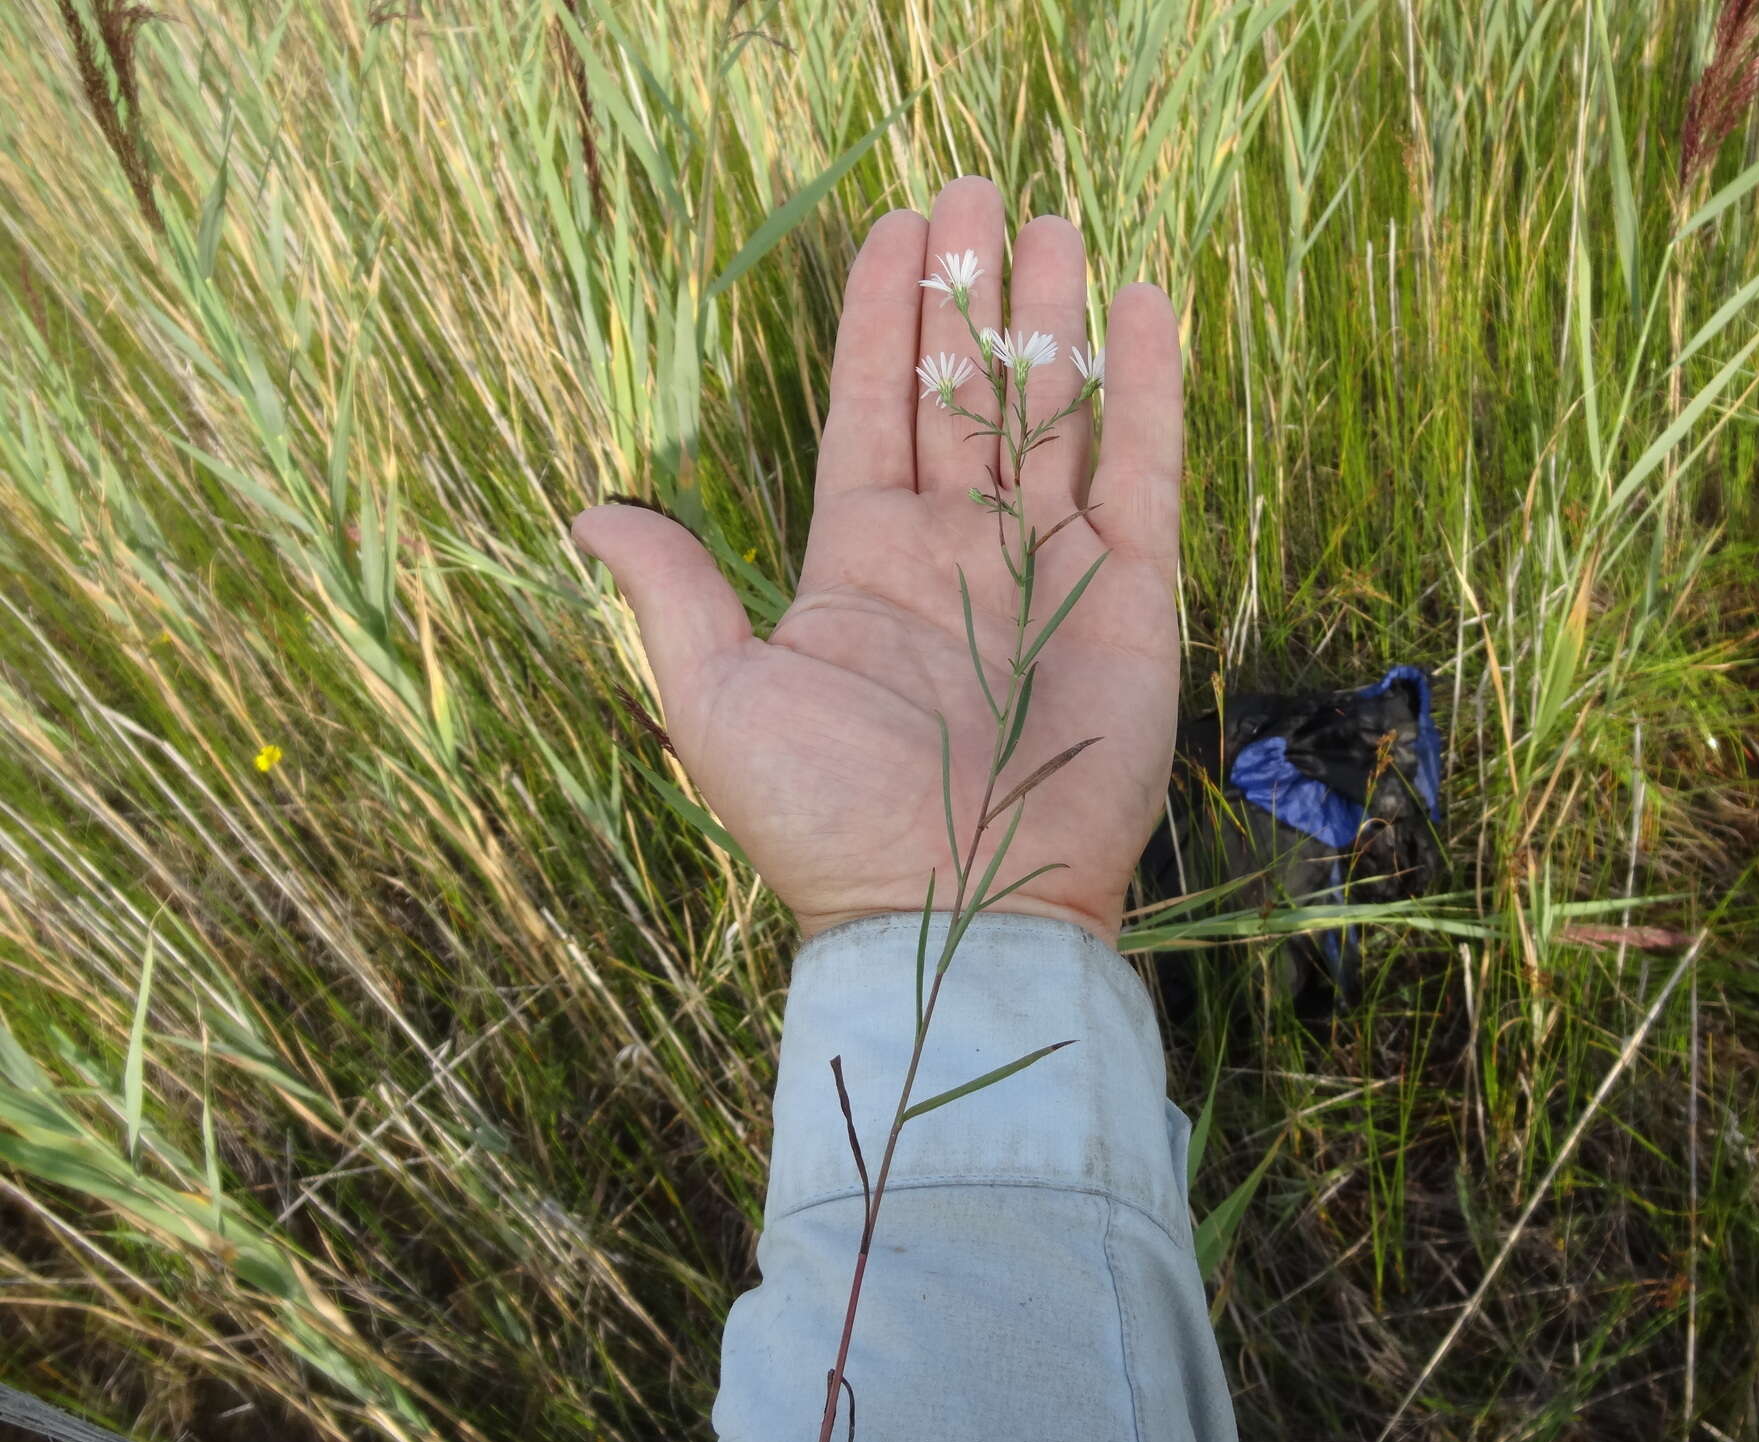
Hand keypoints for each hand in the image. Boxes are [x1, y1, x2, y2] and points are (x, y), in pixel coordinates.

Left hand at [573, 176, 1183, 950]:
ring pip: (1052, 410)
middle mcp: (956, 549)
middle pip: (965, 388)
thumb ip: (673, 595)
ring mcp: (1047, 567)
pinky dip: (1147, 388)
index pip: (870, 406)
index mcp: (861, 560)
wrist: (960, 917)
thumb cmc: (827, 821)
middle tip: (977, 185)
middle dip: (968, 288)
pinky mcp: (1129, 594)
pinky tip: (1143, 305)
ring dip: (1052, 315)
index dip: (878, 315)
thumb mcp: (717, 704)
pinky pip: (1142, 469)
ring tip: (1052, 220)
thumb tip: (589, 513)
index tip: (892, 225)